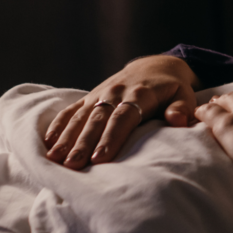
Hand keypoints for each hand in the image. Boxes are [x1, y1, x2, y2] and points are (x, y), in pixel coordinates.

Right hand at [45, 55, 198, 168]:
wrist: (153, 67)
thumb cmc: (172, 89)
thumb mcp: (184, 94)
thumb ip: (182, 108)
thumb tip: (178, 120)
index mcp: (140, 94)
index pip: (123, 118)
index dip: (111, 138)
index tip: (101, 158)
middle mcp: (116, 93)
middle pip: (97, 119)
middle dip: (84, 143)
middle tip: (73, 165)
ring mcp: (99, 94)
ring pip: (81, 116)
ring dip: (67, 138)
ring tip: (55, 159)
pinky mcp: (89, 97)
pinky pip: (70, 110)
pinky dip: (59, 125)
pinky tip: (48, 143)